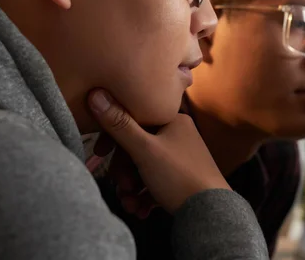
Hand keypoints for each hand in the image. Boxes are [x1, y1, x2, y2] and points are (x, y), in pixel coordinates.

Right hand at [88, 89, 230, 213]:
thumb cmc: (178, 175)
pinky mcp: (181, 180)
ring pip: (144, 170)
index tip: (100, 152)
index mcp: (174, 121)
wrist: (209, 211)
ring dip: (132, 189)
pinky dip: (144, 197)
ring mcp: (181, 159)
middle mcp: (179, 136)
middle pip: (137, 149)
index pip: (135, 121)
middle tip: (123, 187)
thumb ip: (119, 124)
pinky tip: (141, 211)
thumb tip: (96, 93)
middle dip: (124, 172)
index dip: (114, 138)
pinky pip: (155, 184)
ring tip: (131, 205)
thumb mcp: (144, 149)